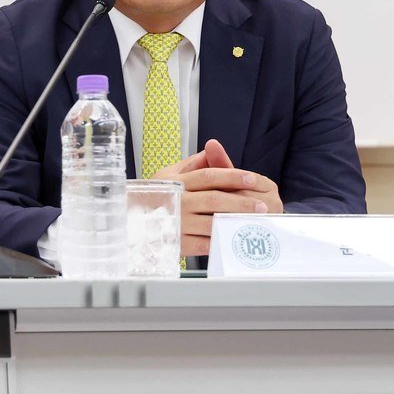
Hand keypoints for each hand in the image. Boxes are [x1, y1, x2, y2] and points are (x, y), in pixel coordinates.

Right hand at [154, 139, 283, 257]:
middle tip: (262, 205)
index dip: (233, 176)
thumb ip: (191, 164)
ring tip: (254, 222)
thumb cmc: (153, 196)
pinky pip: (205, 243)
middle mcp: (178, 201)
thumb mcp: (167, 175)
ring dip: (236, 222)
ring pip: (213, 222)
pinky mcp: (178, 243)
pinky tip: (236, 238)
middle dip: (242, 202)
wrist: (130, 222)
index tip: (252, 178)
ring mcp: (179, 223)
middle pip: (216, 199)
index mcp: (177, 182)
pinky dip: (222, 240)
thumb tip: (212, 150)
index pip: (209, 175)